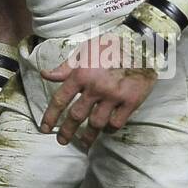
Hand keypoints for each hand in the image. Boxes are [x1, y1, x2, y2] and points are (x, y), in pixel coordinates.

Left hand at [40, 30, 157, 150]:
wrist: (142, 45)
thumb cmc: (110, 45)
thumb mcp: (85, 50)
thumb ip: (65, 67)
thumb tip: (45, 75)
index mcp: (81, 74)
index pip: (61, 99)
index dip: (51, 116)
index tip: (45, 128)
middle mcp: (95, 87)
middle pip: (76, 116)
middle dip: (66, 131)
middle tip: (62, 140)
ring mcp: (114, 96)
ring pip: (96, 123)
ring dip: (88, 135)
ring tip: (83, 142)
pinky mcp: (131, 102)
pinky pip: (116, 123)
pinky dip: (109, 128)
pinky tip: (105, 129)